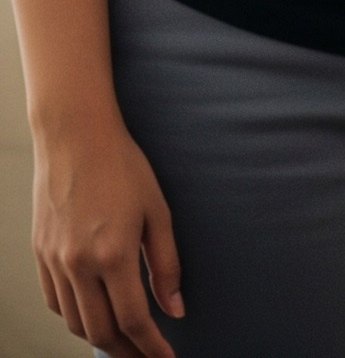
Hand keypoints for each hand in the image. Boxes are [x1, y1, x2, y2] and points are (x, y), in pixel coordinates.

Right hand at [32, 110, 182, 357]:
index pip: (132, 320)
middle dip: (125, 353)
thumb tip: (175, 309)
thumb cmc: (123, 167)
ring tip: (124, 344)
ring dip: (99, 340)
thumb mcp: (157, 210)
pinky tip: (94, 315)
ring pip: (74, 322)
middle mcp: (78, 265)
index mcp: (112, 254)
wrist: (75, 138)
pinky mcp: (40, 256)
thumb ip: (165, 263)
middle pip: (100, 331)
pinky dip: (76, 317)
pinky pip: (56, 303)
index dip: (151, 347)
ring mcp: (54, 263)